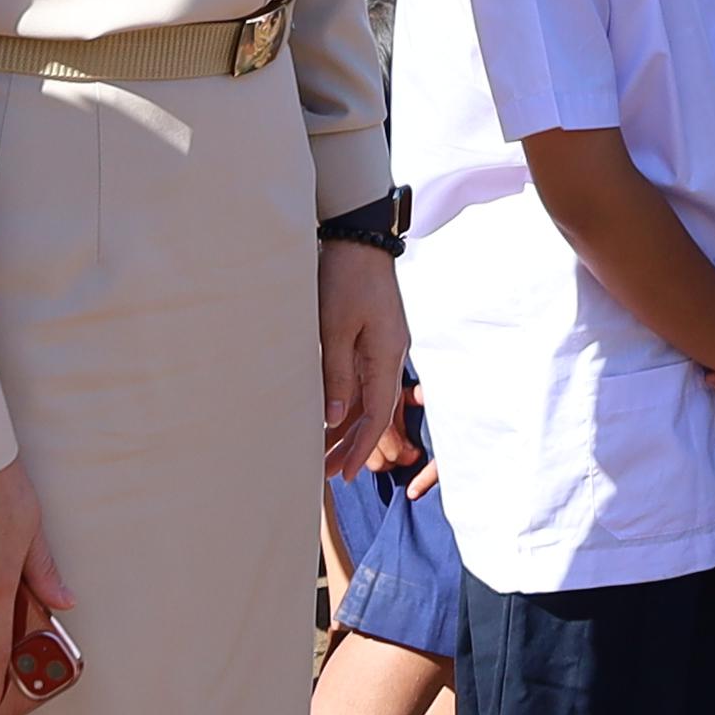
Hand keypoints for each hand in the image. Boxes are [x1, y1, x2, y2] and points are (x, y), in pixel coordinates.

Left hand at [317, 240, 407, 476]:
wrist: (358, 238)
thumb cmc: (345, 279)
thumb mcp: (335, 329)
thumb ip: (336, 375)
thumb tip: (333, 419)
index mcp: (387, 355)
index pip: (378, 415)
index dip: (362, 448)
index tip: (346, 475)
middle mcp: (390, 355)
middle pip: (374, 412)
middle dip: (353, 445)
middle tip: (328, 475)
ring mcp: (383, 346)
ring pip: (368, 398)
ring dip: (348, 426)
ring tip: (324, 453)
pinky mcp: (373, 337)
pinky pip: (363, 380)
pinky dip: (348, 402)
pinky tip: (332, 416)